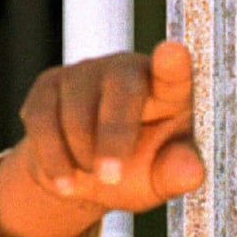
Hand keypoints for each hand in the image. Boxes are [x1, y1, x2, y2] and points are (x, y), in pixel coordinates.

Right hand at [0, 41, 203, 236]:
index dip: (173, 62)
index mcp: (171, 89)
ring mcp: (87, 72)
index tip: (173, 54)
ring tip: (98, 177)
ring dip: (84, 156)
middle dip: (114, 137)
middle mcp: (128, 69)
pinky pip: (43, 122)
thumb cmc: (142, 167)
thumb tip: (193, 173)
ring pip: (76, 113)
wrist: (89, 175)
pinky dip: (54, 159)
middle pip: (121, 91)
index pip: (175, 71)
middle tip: (112, 178)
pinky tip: (67, 182)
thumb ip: (178, 173)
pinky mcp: (49, 84)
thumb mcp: (164, 177)